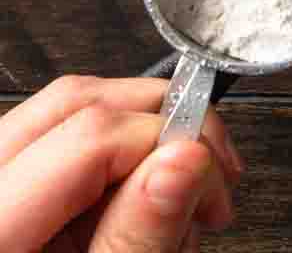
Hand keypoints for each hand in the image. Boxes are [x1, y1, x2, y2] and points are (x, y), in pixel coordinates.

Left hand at [0, 76, 241, 252]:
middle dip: (161, 124)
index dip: (169, 140)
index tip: (218, 179)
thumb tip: (188, 158)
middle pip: (78, 104)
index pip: (90, 135)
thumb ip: (139, 237)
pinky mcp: (3, 196)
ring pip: (68, 112)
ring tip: (178, 196)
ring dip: (141, 136)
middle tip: (211, 175)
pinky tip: (137, 202)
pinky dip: (111, 159)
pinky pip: (55, 140)